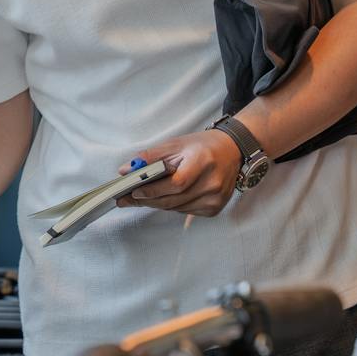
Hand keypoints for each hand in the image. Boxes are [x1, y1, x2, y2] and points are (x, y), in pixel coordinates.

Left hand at [116, 129, 242, 217]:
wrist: (231, 151)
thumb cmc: (201, 146)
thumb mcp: (175, 145)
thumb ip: (150, 157)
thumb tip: (125, 170)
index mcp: (203, 162)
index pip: (175, 184)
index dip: (153, 190)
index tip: (133, 191)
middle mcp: (212, 183)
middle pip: (174, 200)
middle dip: (147, 200)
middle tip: (126, 200)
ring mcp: (216, 198)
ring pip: (177, 208)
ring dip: (157, 204)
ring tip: (140, 198)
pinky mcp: (215, 208)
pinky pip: (185, 211)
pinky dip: (172, 206)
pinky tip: (164, 198)